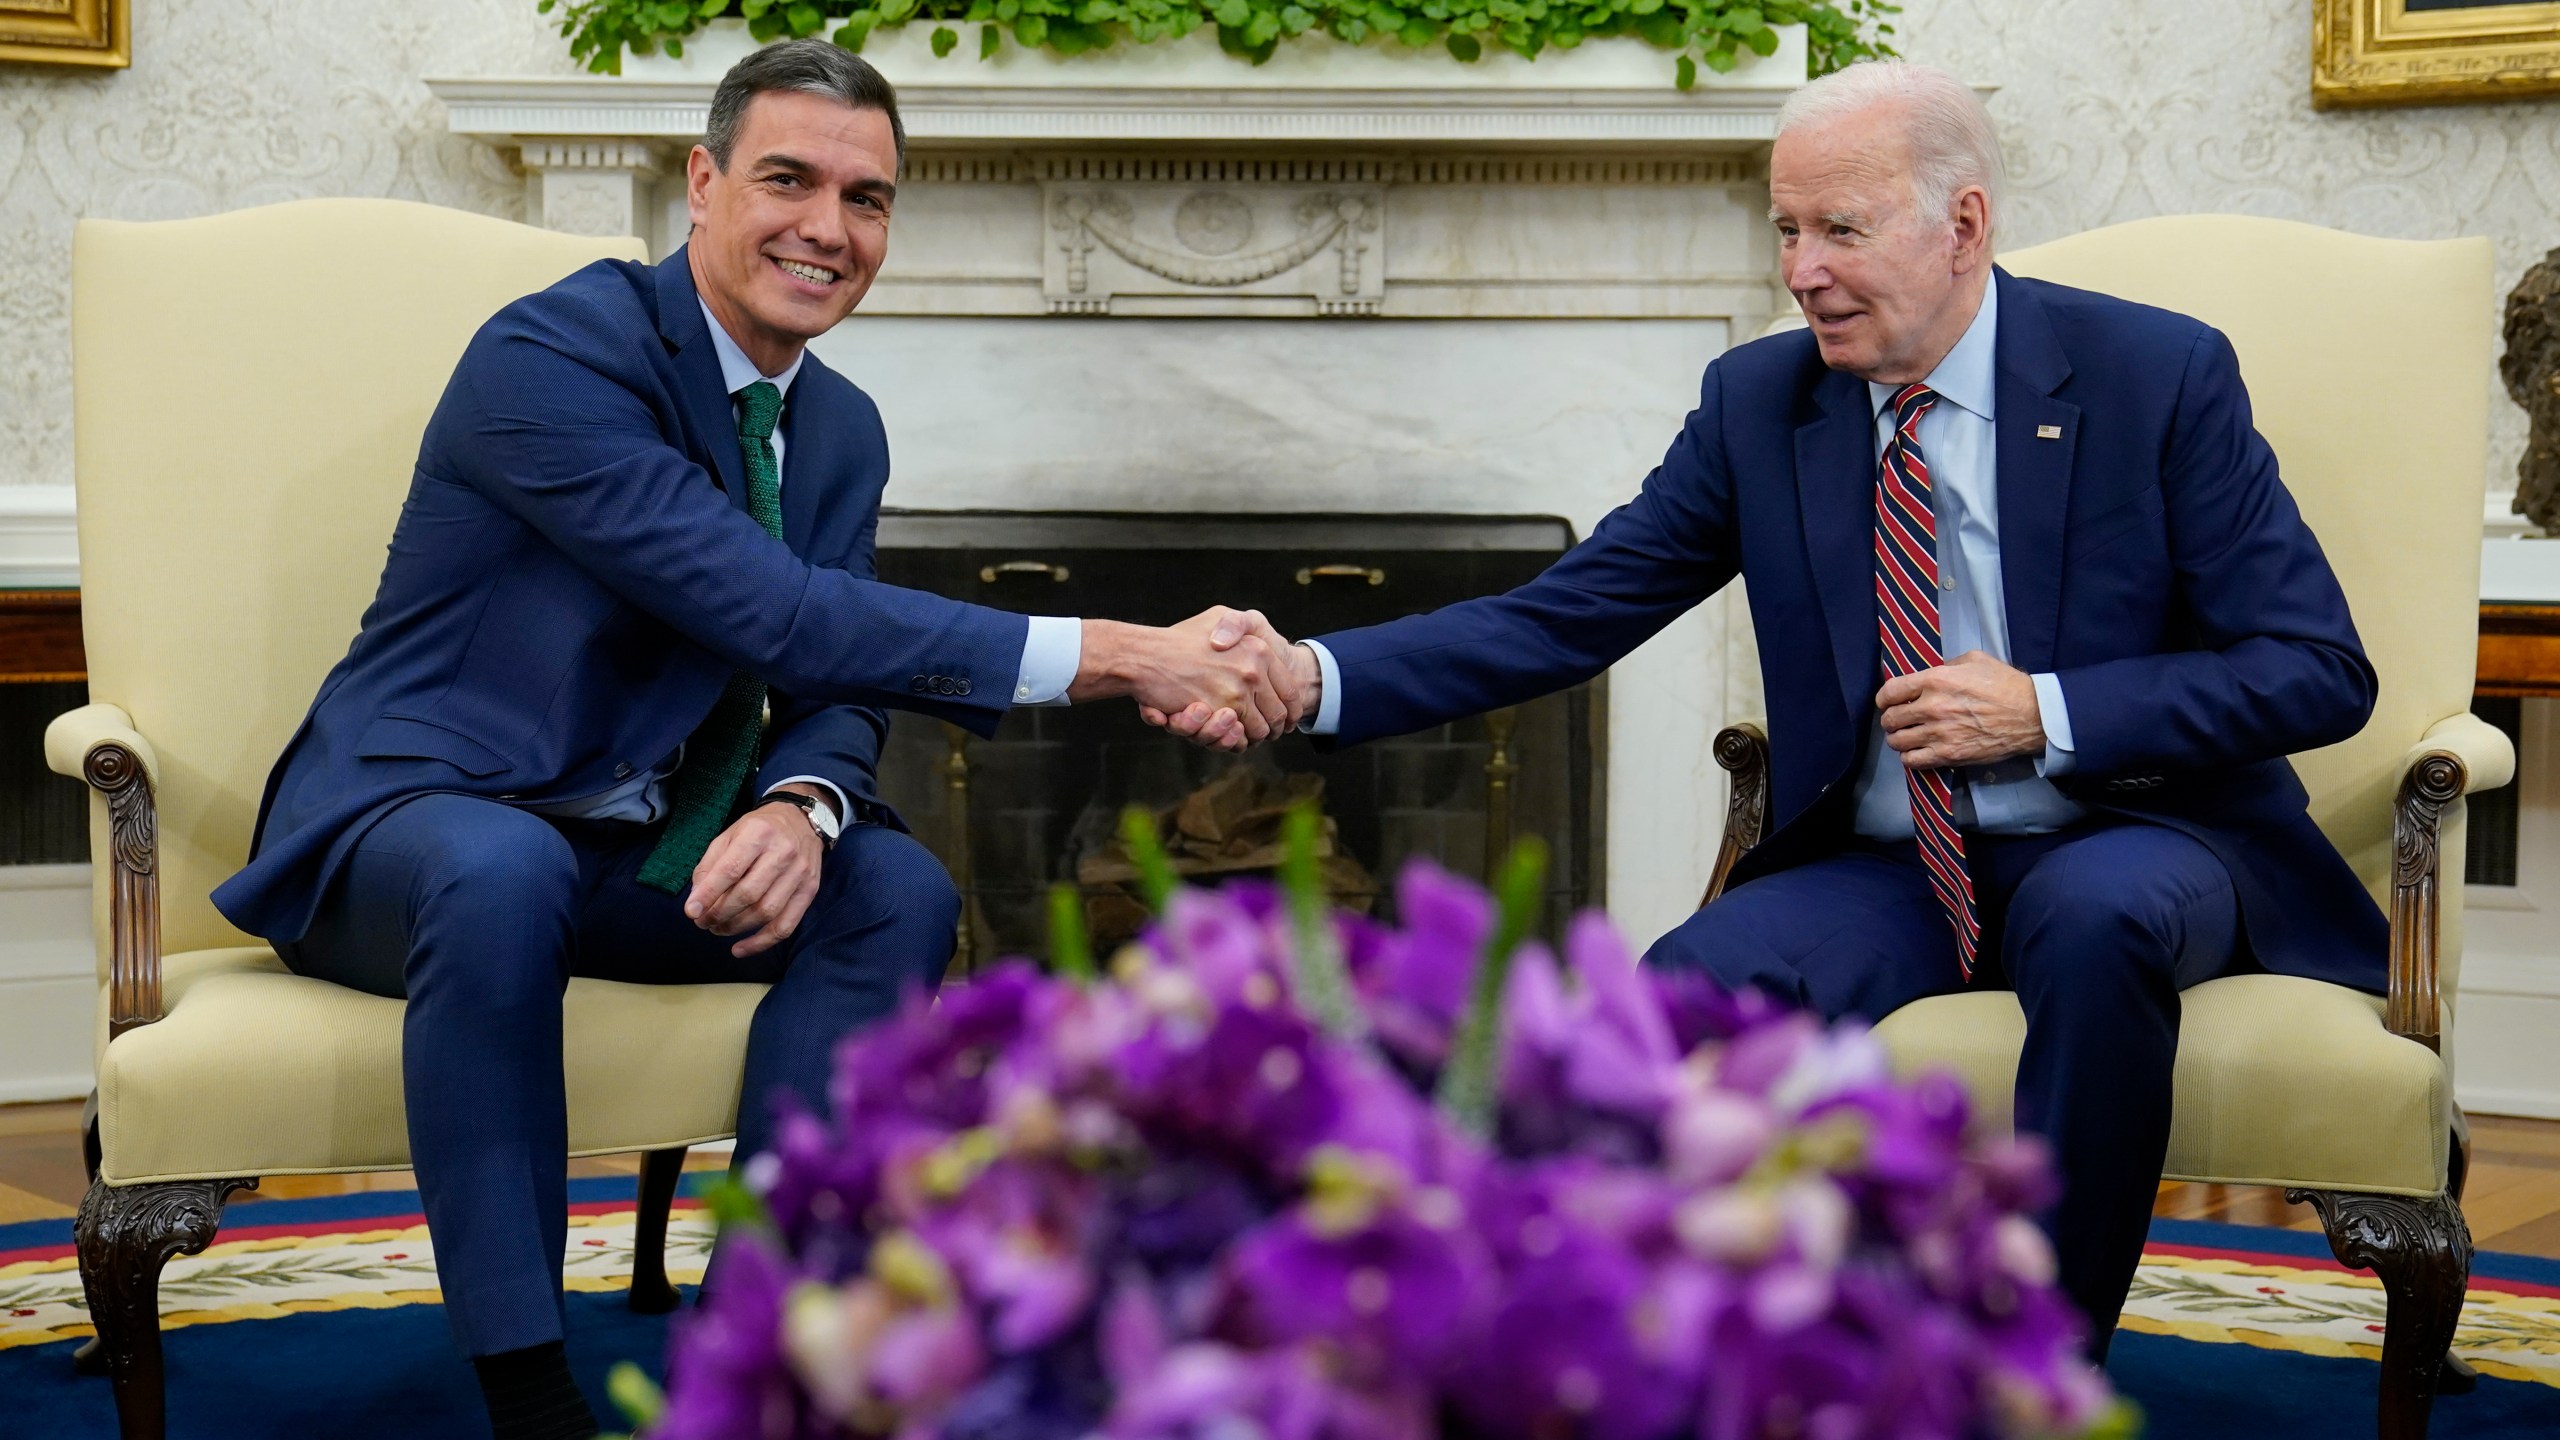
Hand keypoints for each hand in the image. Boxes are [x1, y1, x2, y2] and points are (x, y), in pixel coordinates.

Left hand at [683, 786, 826, 957]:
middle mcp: (782, 852)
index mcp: (758, 833)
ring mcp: (799, 873)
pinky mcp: (810, 890)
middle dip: (720, 914)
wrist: (802, 820)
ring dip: (736, 928)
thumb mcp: (730, 835)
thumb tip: (697, 901)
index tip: (691, 912)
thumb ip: (711, 865)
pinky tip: (740, 949)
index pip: (730, 870)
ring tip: (718, 929)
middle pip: (748, 895)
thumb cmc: (759, 829)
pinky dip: (761, 942)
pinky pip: (786, 925)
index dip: (708, 894)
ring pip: (766, 912)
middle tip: (703, 923)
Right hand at [1072, 607, 1301, 750]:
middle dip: (1273, 730)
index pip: (1290, 691)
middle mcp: (1253, 669)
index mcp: (1259, 649)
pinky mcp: (1220, 711)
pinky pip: (1238, 737)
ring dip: (1252, 738)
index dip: (1292, 711)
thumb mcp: (1219, 616)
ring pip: (1260, 730)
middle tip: (1266, 734)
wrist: (1145, 655)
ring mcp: (1237, 691)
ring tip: (1243, 734)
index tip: (1288, 721)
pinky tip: (1227, 733)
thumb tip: (1262, 646)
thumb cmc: (1181, 637)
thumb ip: (1241, 626)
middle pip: (1279, 716)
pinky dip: (1234, 741)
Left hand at [1877, 650, 2044, 769]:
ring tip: (1905, 737)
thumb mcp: (1974, 660)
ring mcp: (1939, 734)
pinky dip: (1908, 757)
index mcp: (1936, 680)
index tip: (1887, 702)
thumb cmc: (2005, 684)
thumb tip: (1928, 676)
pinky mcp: (1948, 755)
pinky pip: (1912, 761)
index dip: (1883, 699)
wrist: (2031, 716)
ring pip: (1897, 742)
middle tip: (1898, 721)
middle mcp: (1932, 707)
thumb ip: (1946, 666)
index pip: (1890, 691)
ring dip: (1897, 739)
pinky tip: (1916, 752)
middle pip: (1890, 719)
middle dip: (1890, 720)